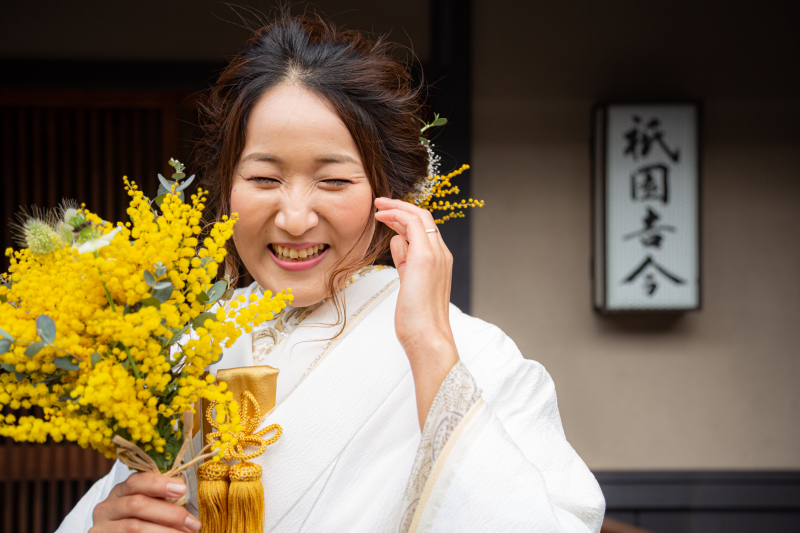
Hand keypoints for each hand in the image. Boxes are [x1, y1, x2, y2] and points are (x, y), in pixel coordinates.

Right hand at [90, 473, 200, 532]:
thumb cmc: (141, 523)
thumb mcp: (147, 507)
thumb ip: (160, 498)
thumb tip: (184, 490)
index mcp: (119, 492)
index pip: (136, 481)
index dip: (159, 483)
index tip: (182, 489)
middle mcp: (106, 508)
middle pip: (137, 505)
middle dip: (169, 514)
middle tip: (193, 523)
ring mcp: (101, 528)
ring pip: (134, 526)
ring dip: (165, 531)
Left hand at [374, 197, 459, 427]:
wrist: (427, 338)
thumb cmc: (417, 319)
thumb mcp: (409, 284)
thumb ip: (405, 262)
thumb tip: (397, 242)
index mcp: (440, 261)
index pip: (425, 229)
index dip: (405, 218)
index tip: (387, 215)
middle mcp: (441, 254)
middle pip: (424, 217)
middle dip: (400, 206)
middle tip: (379, 203)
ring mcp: (435, 254)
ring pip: (419, 216)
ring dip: (396, 208)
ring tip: (377, 208)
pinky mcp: (424, 258)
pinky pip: (412, 224)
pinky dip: (396, 215)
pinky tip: (381, 218)